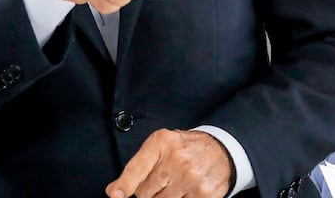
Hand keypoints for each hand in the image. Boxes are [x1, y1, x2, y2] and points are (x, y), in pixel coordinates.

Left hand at [107, 129, 233, 197]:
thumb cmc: (184, 148)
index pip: (138, 167)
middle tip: (160, 181)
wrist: (221, 151)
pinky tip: (185, 192)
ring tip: (173, 185)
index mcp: (162, 142)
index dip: (126, 184)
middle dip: (147, 192)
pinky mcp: (204, 194)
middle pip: (145, 193)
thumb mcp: (160, 146)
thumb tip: (113, 192)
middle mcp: (177, 158)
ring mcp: (191, 177)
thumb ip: (136, 167)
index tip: (116, 195)